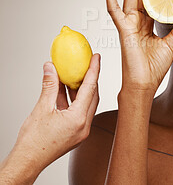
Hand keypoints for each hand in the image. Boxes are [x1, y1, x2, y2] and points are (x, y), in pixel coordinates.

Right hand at [0, 54, 100, 182]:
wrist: (28, 161)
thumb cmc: (34, 142)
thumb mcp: (41, 108)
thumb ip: (49, 86)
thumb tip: (51, 68)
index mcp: (78, 119)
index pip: (90, 88)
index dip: (94, 70)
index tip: (96, 58)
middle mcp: (84, 126)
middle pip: (92, 96)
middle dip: (90, 79)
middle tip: (87, 64)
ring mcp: (82, 131)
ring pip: (86, 104)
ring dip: (80, 89)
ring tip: (73, 75)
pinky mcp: (77, 133)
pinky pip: (79, 111)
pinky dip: (74, 100)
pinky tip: (64, 91)